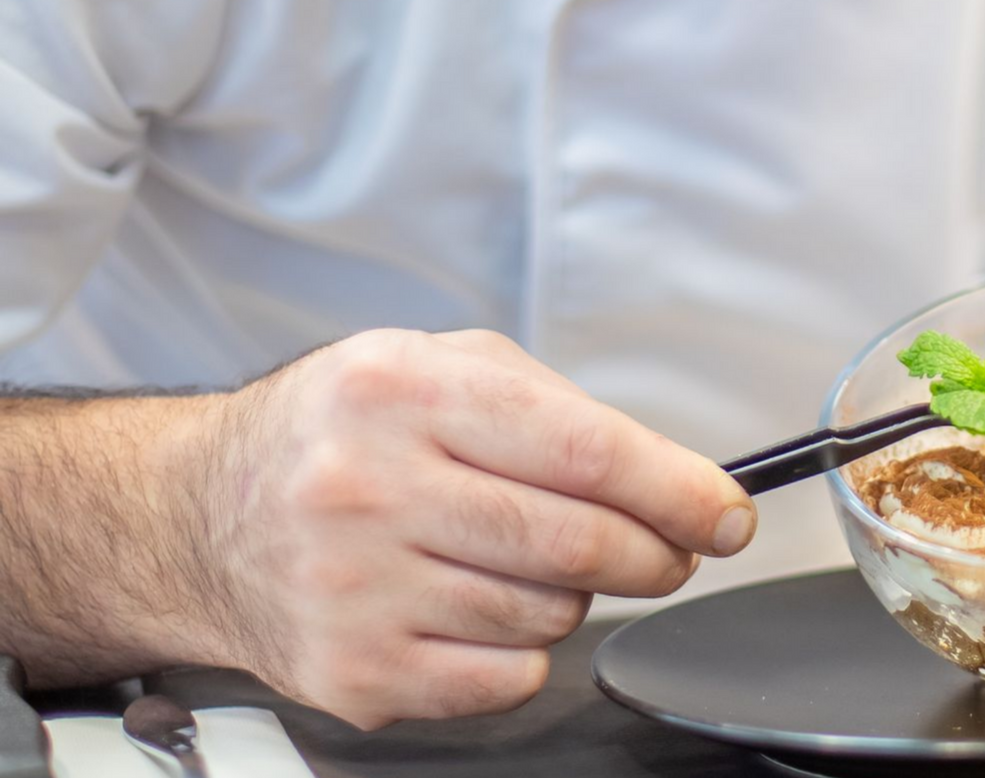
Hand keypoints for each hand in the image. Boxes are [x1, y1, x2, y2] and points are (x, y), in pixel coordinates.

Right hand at [191, 329, 753, 727]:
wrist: (199, 514)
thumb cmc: (341, 432)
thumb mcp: (439, 364)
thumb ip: (557, 409)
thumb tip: (678, 482)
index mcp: (403, 390)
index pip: (586, 452)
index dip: (679, 490)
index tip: (728, 515)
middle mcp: (369, 487)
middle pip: (580, 545)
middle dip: (658, 554)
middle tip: (671, 549)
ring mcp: (355, 589)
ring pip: (550, 614)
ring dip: (575, 595)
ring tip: (521, 558)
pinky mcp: (352, 672)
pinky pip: (506, 677)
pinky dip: (524, 649)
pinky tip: (479, 607)